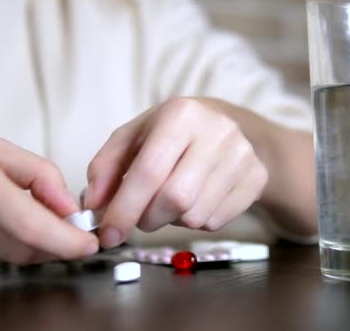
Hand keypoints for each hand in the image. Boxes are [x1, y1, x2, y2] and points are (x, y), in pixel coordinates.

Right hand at [0, 115, 98, 266]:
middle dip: (51, 246)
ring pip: (0, 258)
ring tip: (19, 218)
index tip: (86, 243)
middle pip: (19, 250)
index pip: (29, 225)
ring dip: (24, 246)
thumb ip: (38, 175)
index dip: (66, 241)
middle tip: (65, 232)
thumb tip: (67, 206)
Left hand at [84, 98, 268, 247]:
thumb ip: (105, 168)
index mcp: (180, 115)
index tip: (108, 233)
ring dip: (172, 220)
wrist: (227, 124)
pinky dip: (196, 221)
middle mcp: (217, 131)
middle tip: (140, 216)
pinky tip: (194, 200)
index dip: (124, 209)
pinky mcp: (257, 177)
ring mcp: (242, 155)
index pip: (148, 171)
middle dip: (148, 218)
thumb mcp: (133, 138)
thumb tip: (93, 204)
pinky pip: (217, 222)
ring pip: (196, 216)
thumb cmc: (171, 133)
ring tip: (170, 200)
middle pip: (175, 199)